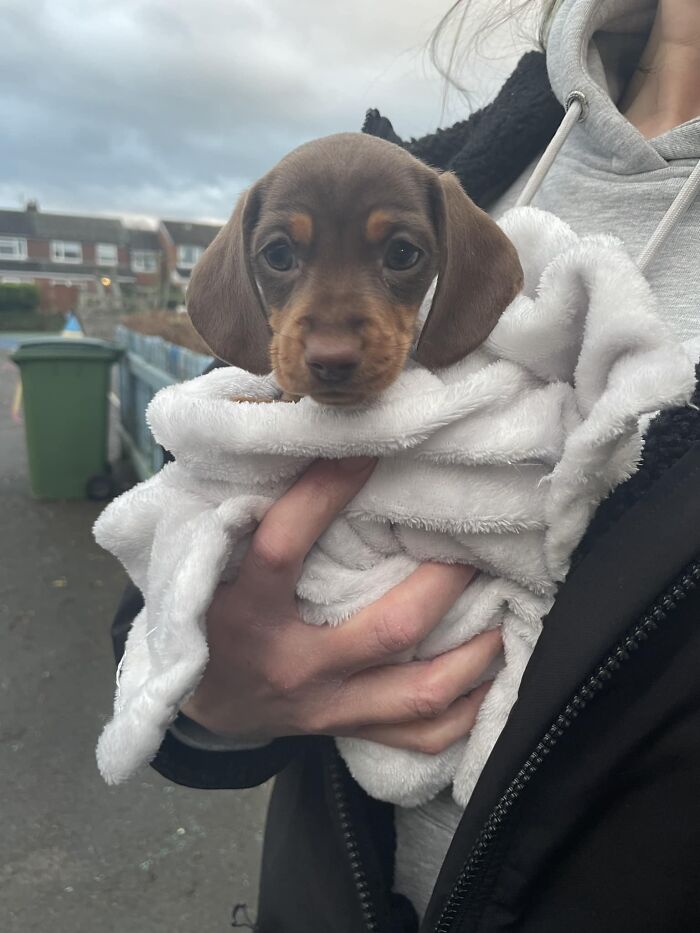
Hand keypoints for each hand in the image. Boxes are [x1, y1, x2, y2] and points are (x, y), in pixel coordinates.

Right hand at [181, 456, 499, 754]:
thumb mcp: (202, 564)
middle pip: (390, 628)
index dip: (324, 493)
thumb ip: (235, 514)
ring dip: (475, 652)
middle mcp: (293, 665)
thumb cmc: (205, 615)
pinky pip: (422, 736)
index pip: (282, 546)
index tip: (366, 451)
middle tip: (473, 546)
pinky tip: (492, 677)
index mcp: (244, 613)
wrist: (197, 705)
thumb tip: (289, 443)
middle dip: (443, 583)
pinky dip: (467, 710)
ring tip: (505, 611)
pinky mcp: (345, 732)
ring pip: (420, 690)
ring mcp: (326, 707)